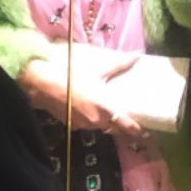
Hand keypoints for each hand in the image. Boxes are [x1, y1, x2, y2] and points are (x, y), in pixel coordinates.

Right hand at [22, 46, 143, 137]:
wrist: (43, 83)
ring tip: (107, 112)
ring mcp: (82, 125)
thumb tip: (137, 55)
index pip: (127, 127)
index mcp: (106, 110)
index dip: (138, 132)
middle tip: (129, 122)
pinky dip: (89, 118)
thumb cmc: (73, 75)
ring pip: (99, 126)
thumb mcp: (98, 69)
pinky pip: (85, 124)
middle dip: (121, 127)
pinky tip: (86, 108)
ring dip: (104, 121)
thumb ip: (119, 64)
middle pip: (114, 128)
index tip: (147, 135)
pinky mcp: (70, 124)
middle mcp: (96, 122)